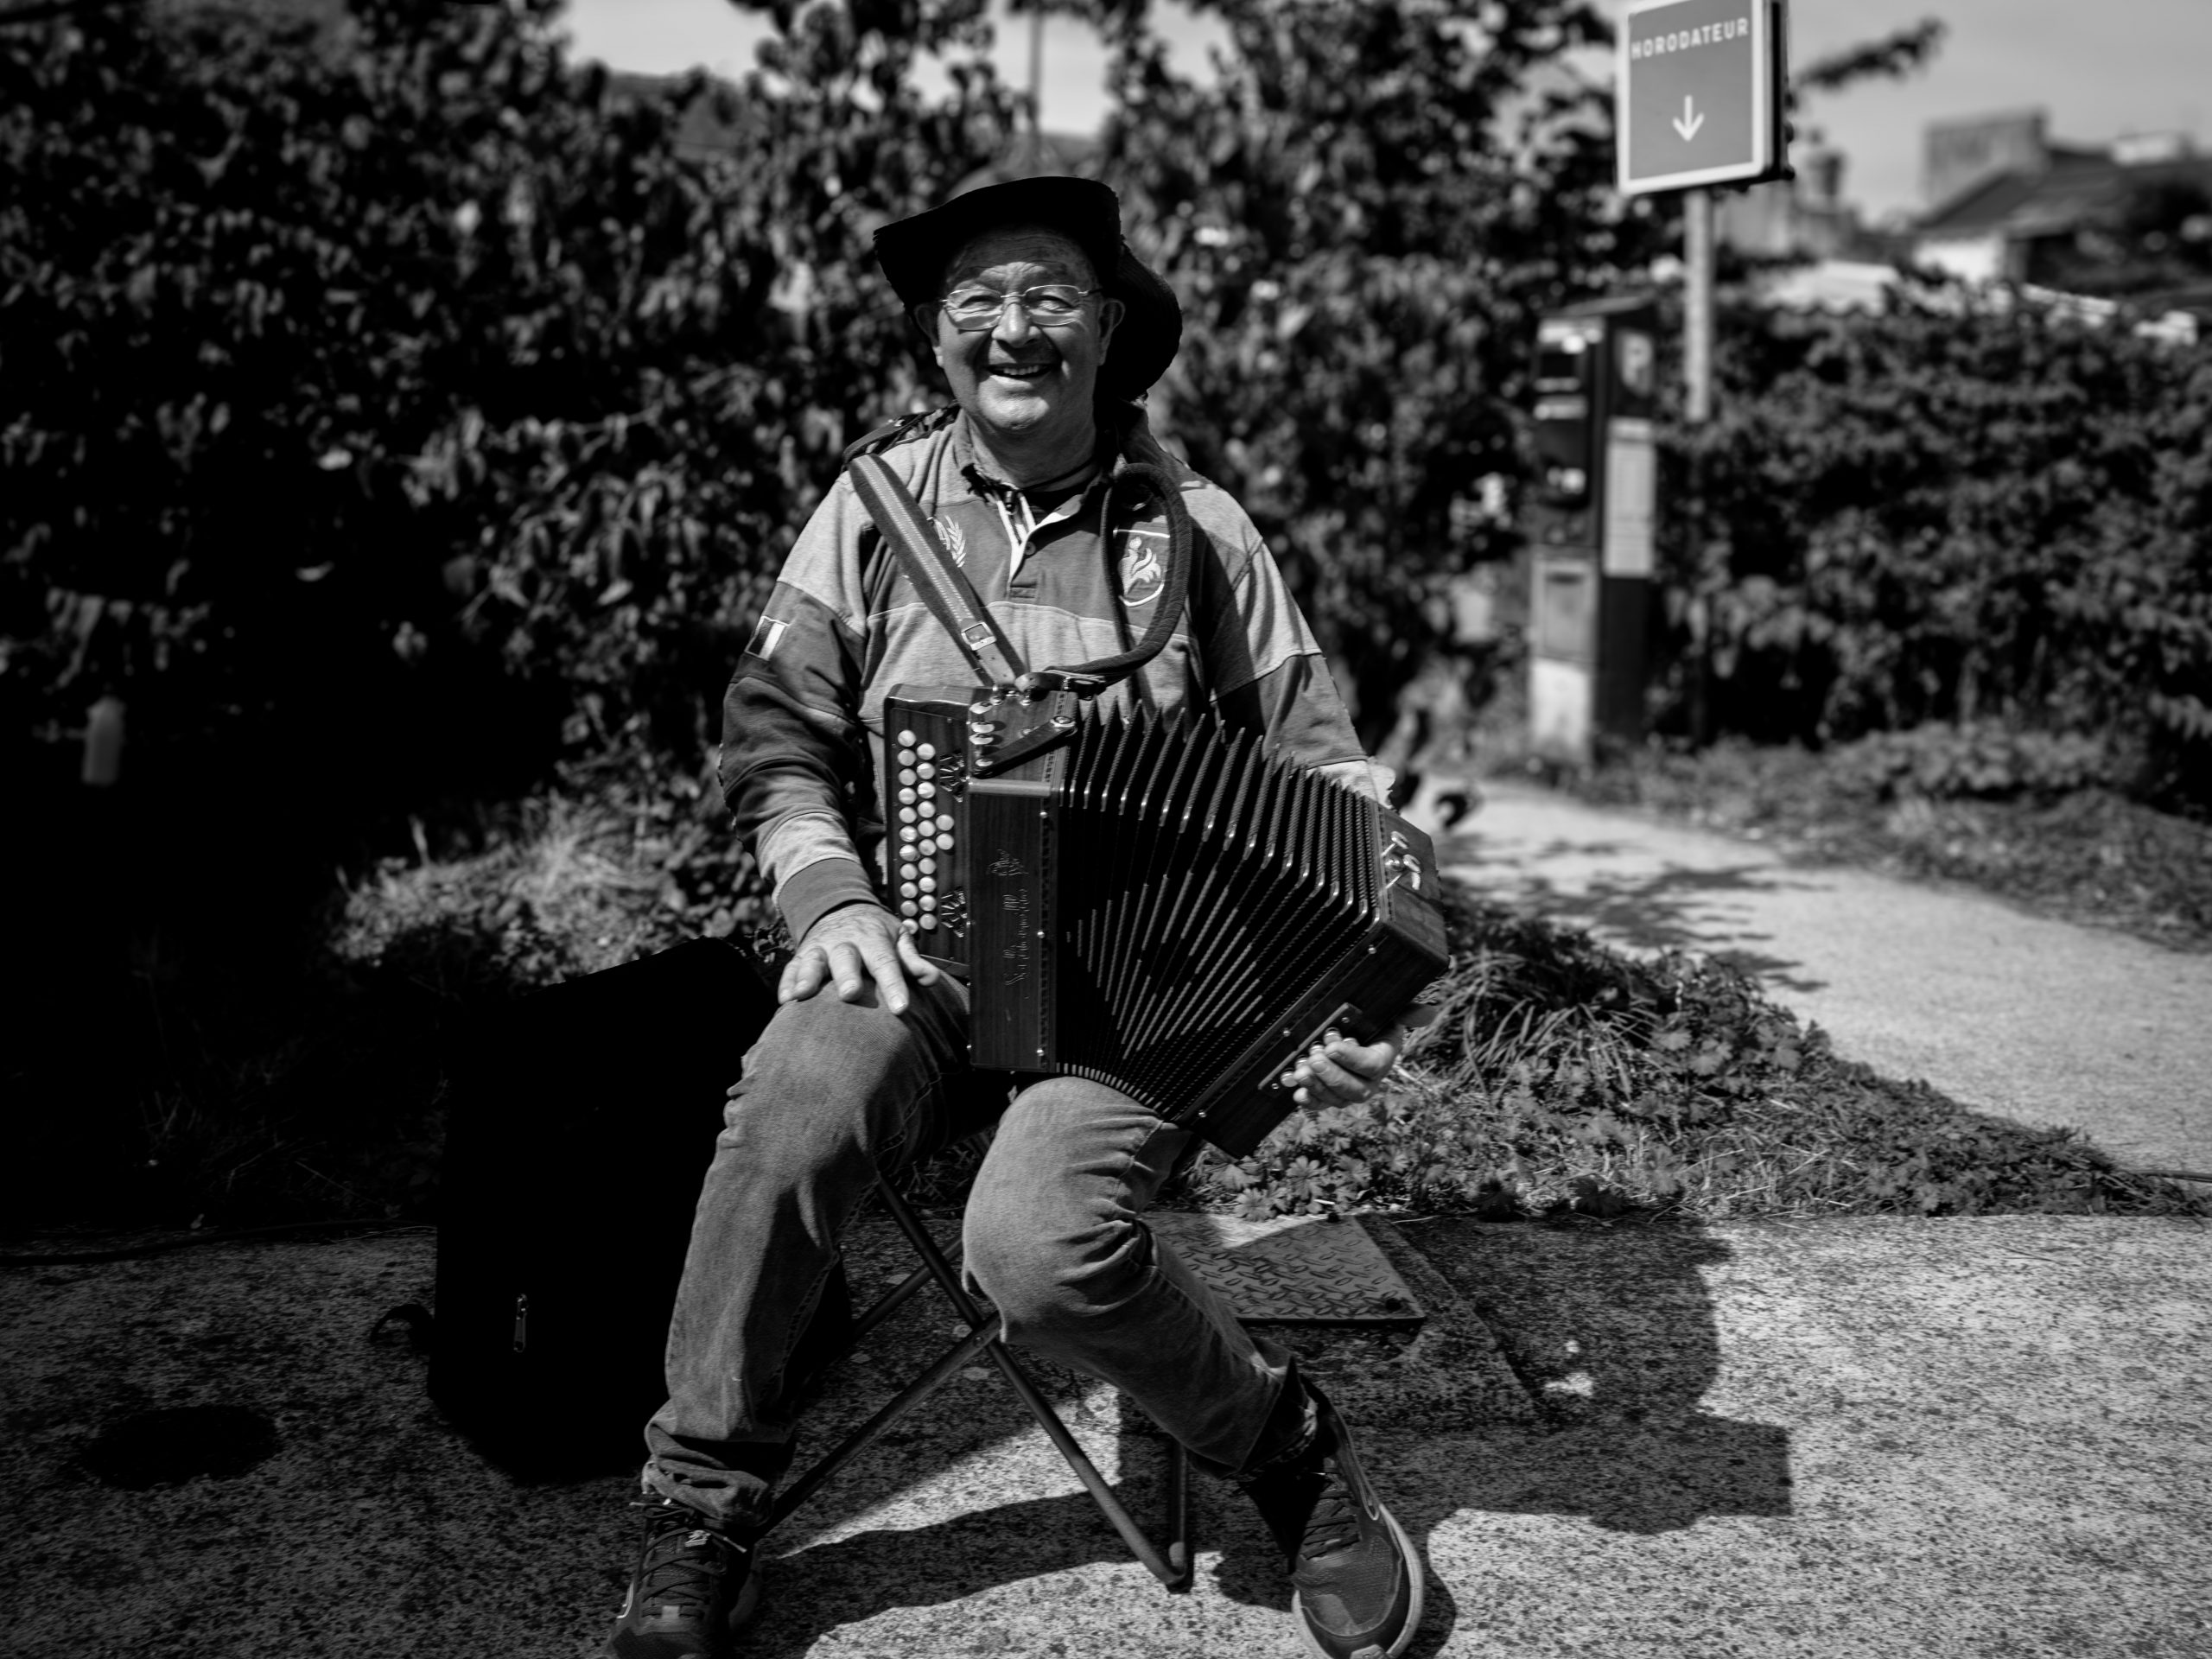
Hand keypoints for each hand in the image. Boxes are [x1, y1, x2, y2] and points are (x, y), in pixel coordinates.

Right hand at [779, 904, 939, 1016]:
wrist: (842, 907)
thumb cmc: (876, 932)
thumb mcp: (897, 937)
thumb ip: (912, 959)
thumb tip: (932, 980)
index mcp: (873, 939)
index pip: (885, 962)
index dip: (893, 985)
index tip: (900, 1009)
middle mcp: (845, 942)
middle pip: (846, 958)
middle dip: (847, 976)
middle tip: (850, 994)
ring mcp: (821, 947)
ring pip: (813, 960)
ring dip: (808, 977)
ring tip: (803, 996)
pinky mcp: (802, 954)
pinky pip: (792, 967)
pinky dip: (787, 982)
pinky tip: (785, 1001)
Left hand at [1278, 1004, 1439, 1110]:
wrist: (1348, 1025)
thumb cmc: (1370, 1016)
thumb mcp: (1389, 1008)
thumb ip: (1407, 1010)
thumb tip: (1427, 1012)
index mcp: (1384, 1057)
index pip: (1373, 1066)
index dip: (1352, 1059)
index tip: (1332, 1045)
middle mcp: (1369, 1080)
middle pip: (1356, 1090)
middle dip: (1333, 1076)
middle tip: (1314, 1058)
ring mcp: (1349, 1089)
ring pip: (1337, 1099)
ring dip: (1317, 1087)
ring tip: (1301, 1070)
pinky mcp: (1329, 1094)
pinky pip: (1321, 1104)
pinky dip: (1309, 1100)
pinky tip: (1298, 1092)